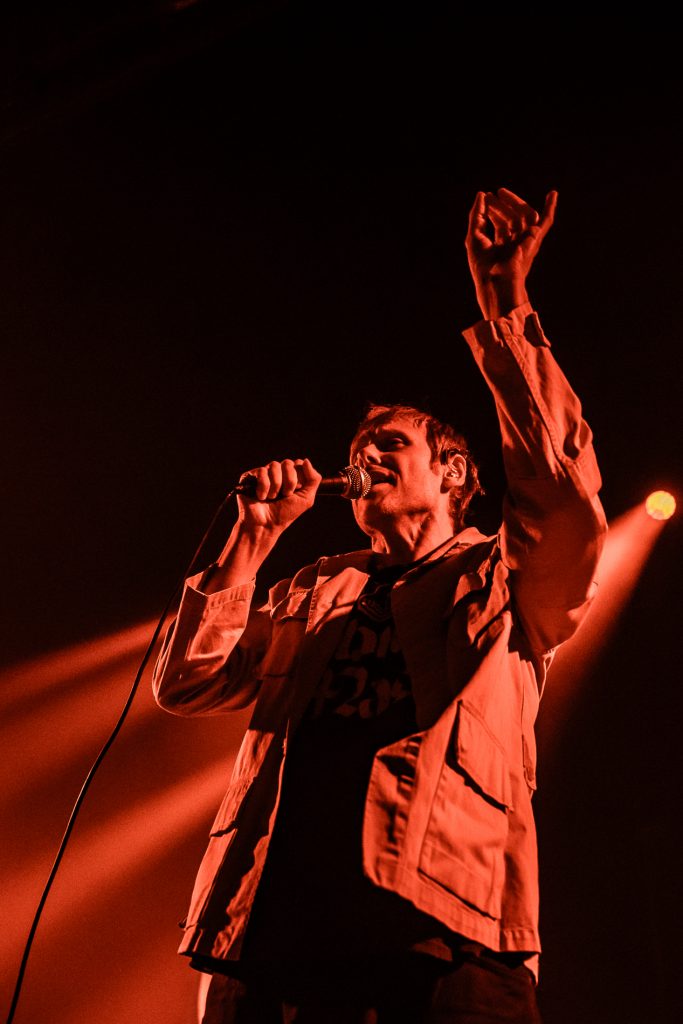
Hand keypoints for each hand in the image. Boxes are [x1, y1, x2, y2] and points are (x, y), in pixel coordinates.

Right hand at [236, 458, 321, 533]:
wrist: (265, 525)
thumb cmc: (285, 514)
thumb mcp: (306, 498)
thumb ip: (313, 479)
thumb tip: (306, 460)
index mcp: (290, 477)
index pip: (298, 463)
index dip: (299, 477)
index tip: (295, 491)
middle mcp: (277, 474)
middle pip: (288, 463)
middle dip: (289, 481)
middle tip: (285, 495)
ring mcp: (263, 474)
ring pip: (274, 465)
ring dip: (276, 485)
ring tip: (272, 498)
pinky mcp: (250, 477)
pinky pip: (261, 471)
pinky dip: (264, 486)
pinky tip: (261, 497)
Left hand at [465, 188, 556, 318]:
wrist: (495, 279)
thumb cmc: (482, 265)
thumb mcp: (473, 236)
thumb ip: (476, 215)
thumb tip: (481, 195)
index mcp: (502, 249)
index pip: (500, 225)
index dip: (493, 211)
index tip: (486, 198)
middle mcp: (515, 245)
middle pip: (511, 219)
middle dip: (501, 206)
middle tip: (492, 194)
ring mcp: (526, 242)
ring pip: (523, 216)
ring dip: (513, 202)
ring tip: (501, 192)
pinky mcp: (535, 239)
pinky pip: (546, 222)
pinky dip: (550, 208)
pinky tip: (552, 194)